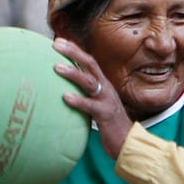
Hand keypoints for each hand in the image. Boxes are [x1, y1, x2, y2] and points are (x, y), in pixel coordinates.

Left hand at [53, 37, 129, 159]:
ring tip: (56, 67)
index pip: (89, 62)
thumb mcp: (97, 104)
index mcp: (103, 84)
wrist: (128, 142)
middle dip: (73, 52)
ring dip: (73, 73)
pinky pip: (90, 106)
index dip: (75, 50)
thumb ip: (85, 95)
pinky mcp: (105, 115)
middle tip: (55, 44)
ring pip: (89, 82)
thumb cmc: (109, 124)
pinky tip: (65, 97)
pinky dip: (78, 100)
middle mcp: (105, 88)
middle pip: (90, 64)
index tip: (58, 40)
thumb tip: (64, 90)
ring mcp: (106, 100)